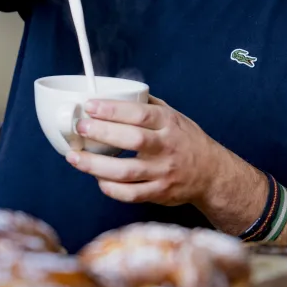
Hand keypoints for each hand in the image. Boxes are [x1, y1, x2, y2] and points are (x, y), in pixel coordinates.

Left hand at [65, 96, 234, 207]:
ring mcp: (163, 173)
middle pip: (133, 140)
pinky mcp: (159, 193)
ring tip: (75, 157)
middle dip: (103, 133)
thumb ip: (148, 105)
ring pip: (126, 172)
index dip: (113, 110)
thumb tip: (116, 92)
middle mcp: (167, 148)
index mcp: (169, 124)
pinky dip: (110, 188)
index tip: (90, 106)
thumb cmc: (186, 140)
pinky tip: (97, 179)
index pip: (140, 114)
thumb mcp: (174, 116)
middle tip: (81, 127)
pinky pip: (130, 194)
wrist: (211, 174)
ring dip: (96, 165)